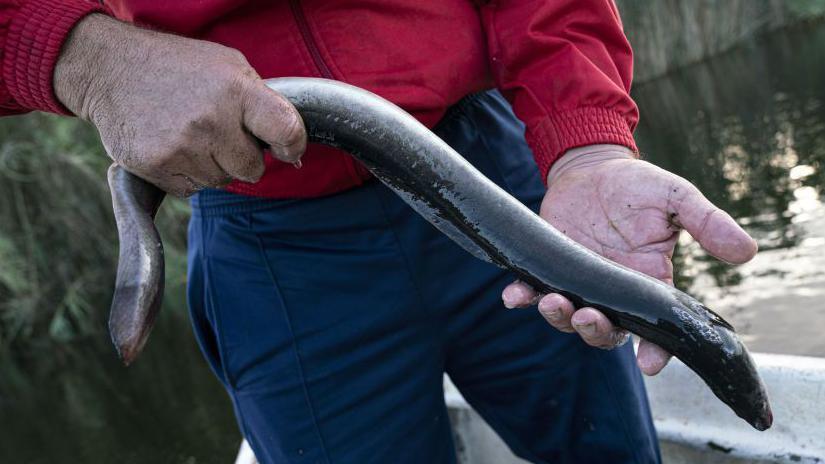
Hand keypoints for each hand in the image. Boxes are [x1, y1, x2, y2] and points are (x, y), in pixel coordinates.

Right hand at [54, 14, 305, 196]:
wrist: (110, 69)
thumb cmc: (178, 68)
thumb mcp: (228, 66)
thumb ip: (260, 101)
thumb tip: (288, 141)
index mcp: (236, 90)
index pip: (286, 130)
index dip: (293, 146)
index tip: (287, 150)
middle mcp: (210, 120)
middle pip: (252, 169)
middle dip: (242, 157)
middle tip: (220, 133)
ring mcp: (182, 146)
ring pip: (220, 181)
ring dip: (211, 166)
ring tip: (190, 134)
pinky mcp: (157, 166)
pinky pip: (191, 190)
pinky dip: (186, 174)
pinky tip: (173, 146)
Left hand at [502, 144, 756, 374]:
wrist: (592, 168)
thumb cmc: (638, 185)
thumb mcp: (677, 198)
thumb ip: (707, 224)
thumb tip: (746, 252)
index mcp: (648, 282)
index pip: (654, 327)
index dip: (655, 350)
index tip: (650, 363)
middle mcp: (612, 291)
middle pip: (606, 330)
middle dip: (596, 331)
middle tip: (588, 317)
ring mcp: (578, 283)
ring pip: (569, 318)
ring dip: (559, 317)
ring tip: (552, 301)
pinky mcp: (548, 269)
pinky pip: (532, 291)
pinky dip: (522, 297)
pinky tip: (514, 295)